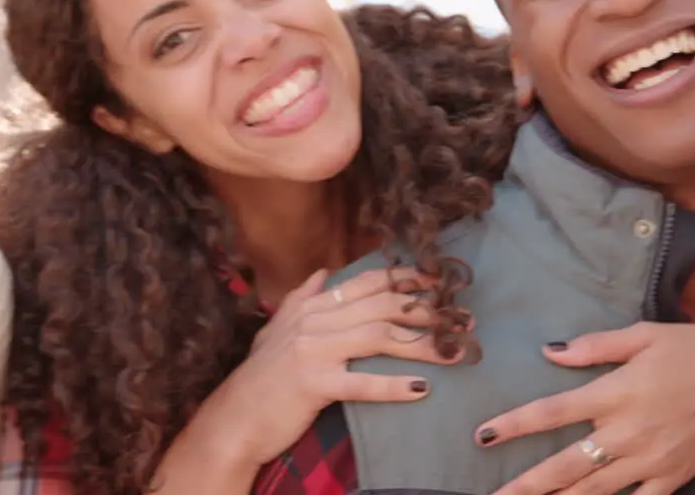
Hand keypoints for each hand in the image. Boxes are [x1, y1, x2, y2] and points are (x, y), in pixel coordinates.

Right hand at [198, 267, 461, 471]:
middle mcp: (313, 321)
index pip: (367, 282)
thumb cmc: (259, 381)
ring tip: (456, 353)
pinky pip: (361, 383)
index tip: (440, 281)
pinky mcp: (313, 384)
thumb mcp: (275, 332)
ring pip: (379, 338)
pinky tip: (422, 389)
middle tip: (463, 321)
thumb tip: (321, 273)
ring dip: (423, 345)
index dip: (407, 278)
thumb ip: (300, 300)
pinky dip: (393, 386)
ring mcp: (312, 350)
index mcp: (311, 307)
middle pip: (382, 306)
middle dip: (427, 310)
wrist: (231, 421)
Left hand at [475, 321, 694, 494]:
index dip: (513, 425)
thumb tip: (549, 351)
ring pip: (594, 492)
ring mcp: (650, 460)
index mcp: (614, 393)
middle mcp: (627, 431)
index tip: (482, 435)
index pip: (552, 412)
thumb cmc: (692, 347)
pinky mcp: (674, 476)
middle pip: (565, 466)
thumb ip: (593, 346)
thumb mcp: (641, 335)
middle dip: (526, 484)